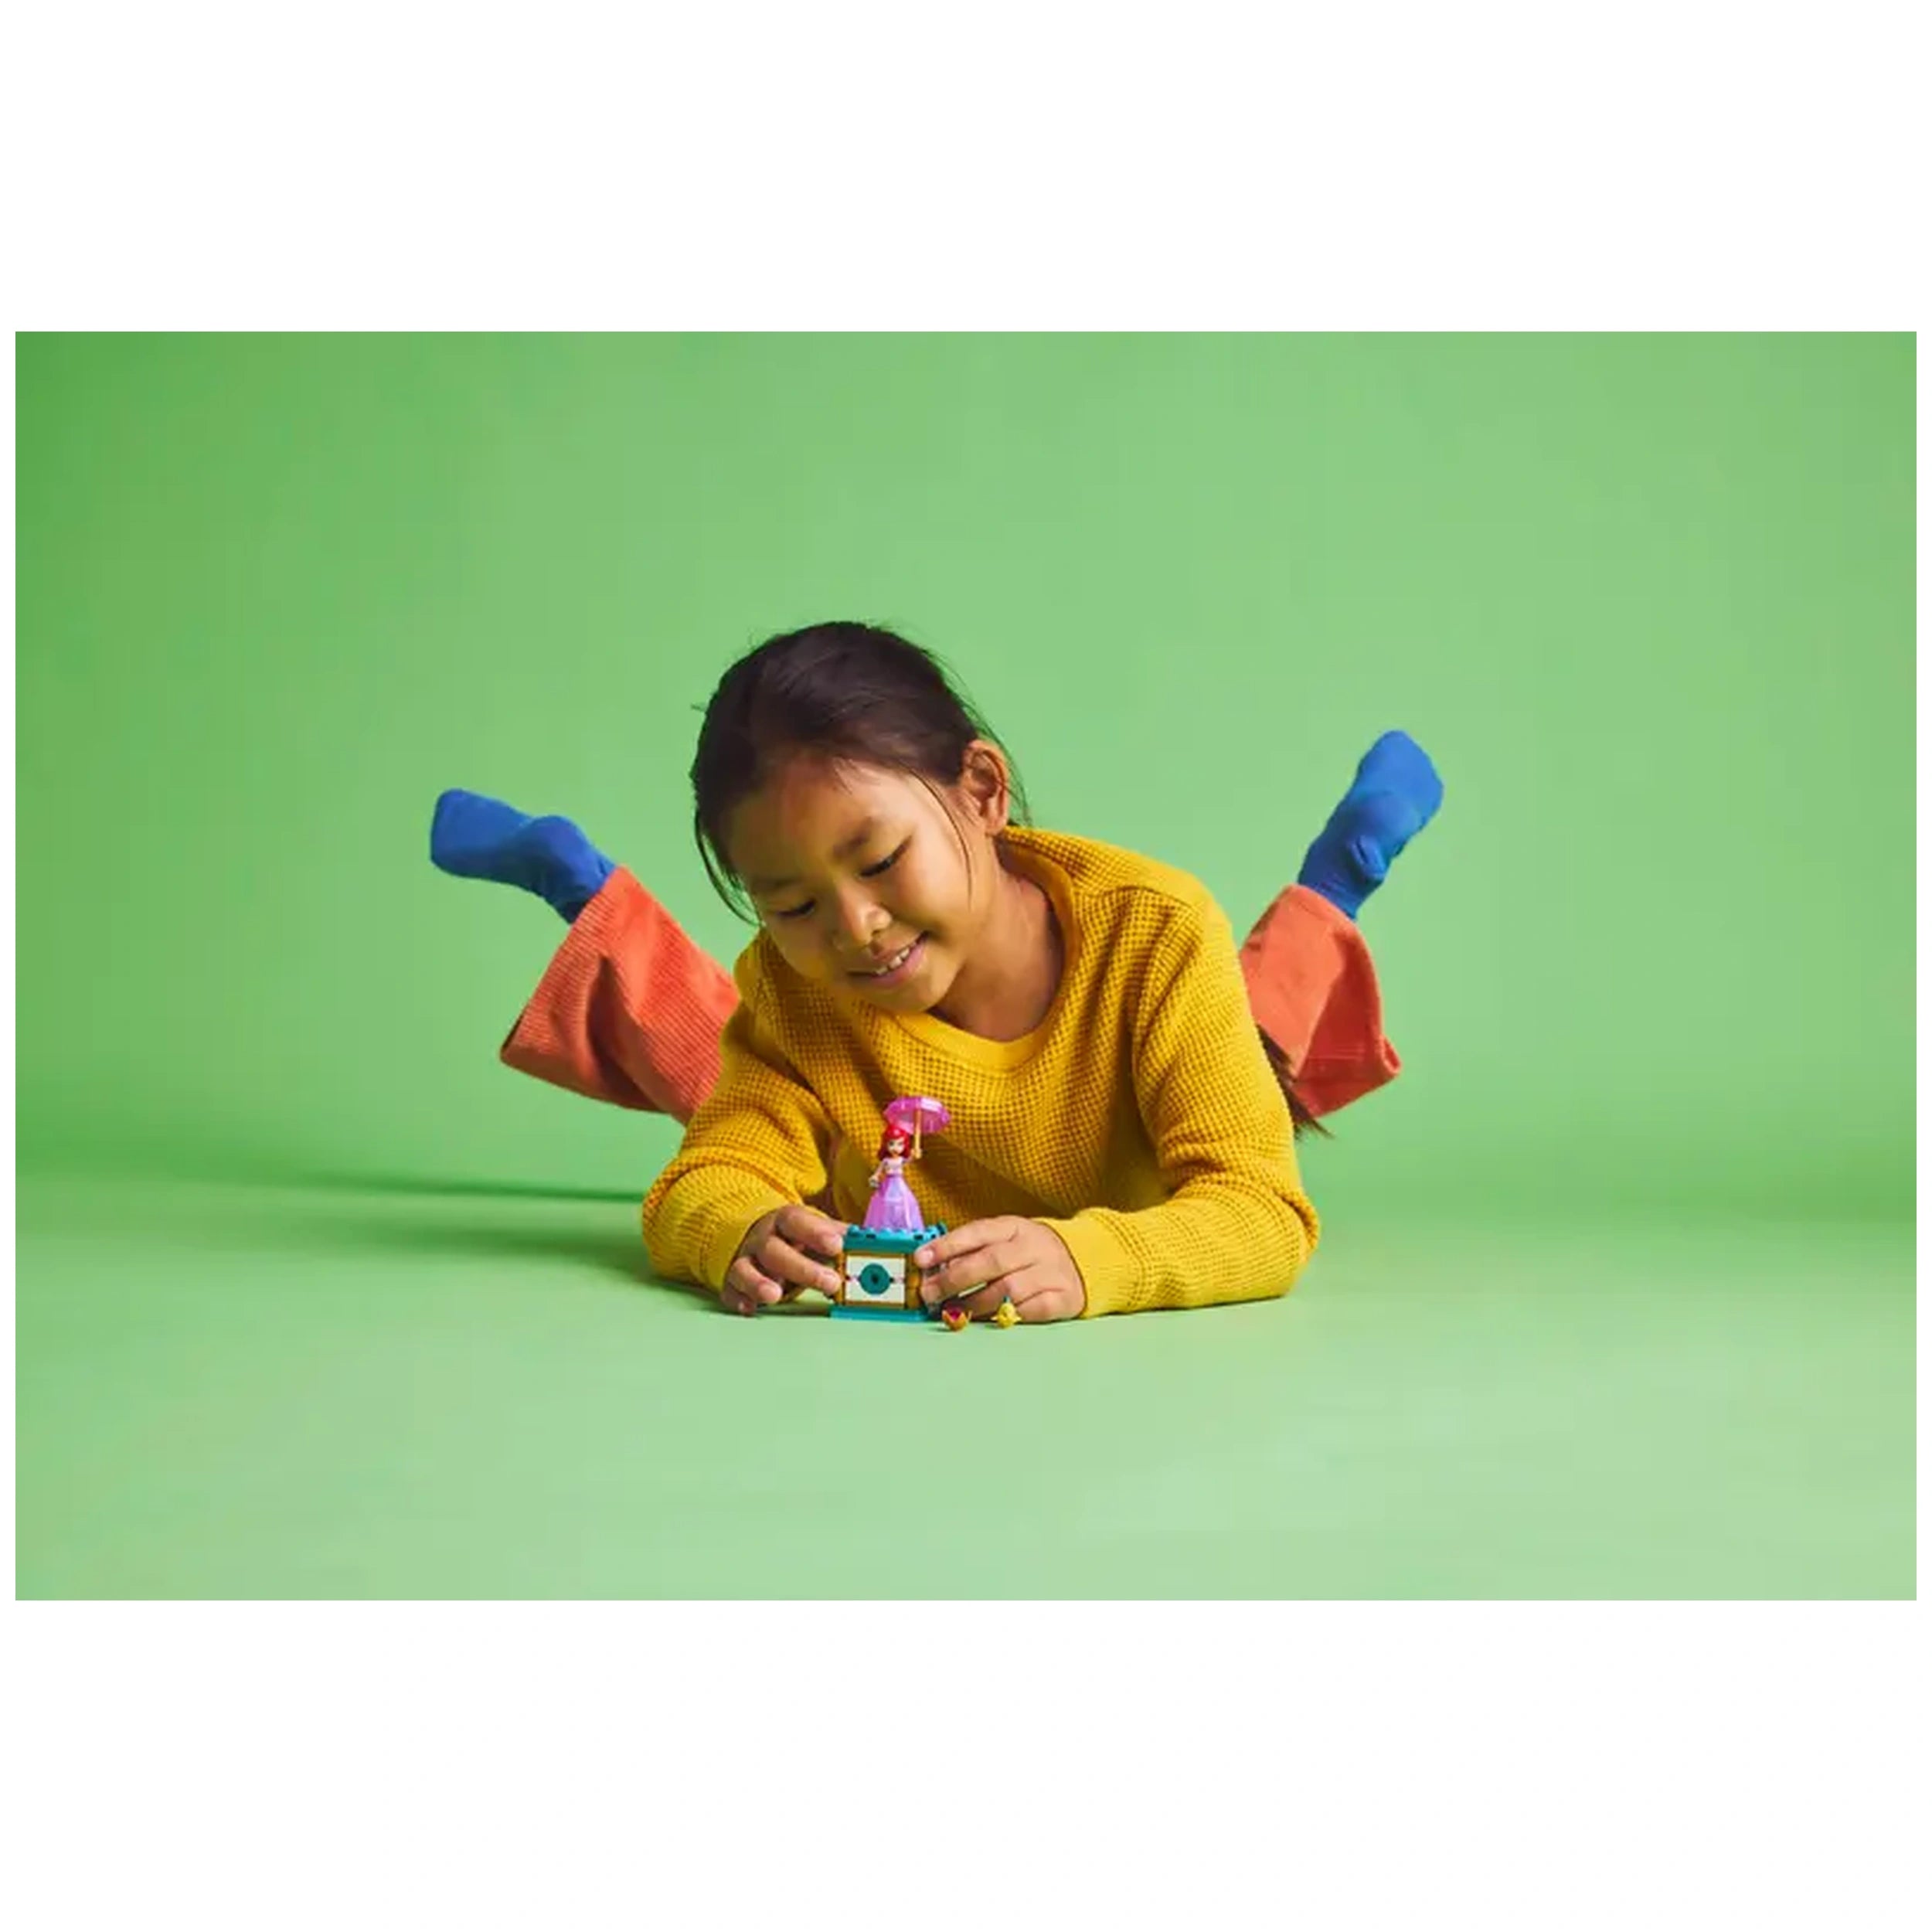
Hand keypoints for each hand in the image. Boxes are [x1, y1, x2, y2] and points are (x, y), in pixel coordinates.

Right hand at [725, 1204, 846, 1316]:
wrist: (754, 1235)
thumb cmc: (795, 1237)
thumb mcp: (817, 1230)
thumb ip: (842, 1236)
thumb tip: (873, 1241)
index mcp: (785, 1221)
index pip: (797, 1221)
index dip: (815, 1232)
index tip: (837, 1245)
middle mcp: (762, 1239)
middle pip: (775, 1250)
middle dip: (802, 1268)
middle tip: (830, 1282)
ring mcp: (745, 1260)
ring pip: (745, 1268)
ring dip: (758, 1282)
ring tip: (775, 1296)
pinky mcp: (732, 1283)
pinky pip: (730, 1290)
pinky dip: (739, 1299)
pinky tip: (750, 1308)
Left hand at [914, 1218, 1085, 1323]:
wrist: (1085, 1260)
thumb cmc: (1030, 1253)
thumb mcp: (1005, 1240)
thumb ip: (972, 1251)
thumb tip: (932, 1268)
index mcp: (1015, 1227)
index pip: (977, 1232)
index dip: (947, 1245)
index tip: (921, 1259)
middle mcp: (1035, 1246)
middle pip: (991, 1262)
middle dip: (955, 1279)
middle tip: (930, 1293)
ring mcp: (1052, 1272)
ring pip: (1009, 1289)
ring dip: (975, 1303)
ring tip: (953, 1310)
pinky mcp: (1064, 1297)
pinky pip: (1032, 1310)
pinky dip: (1007, 1316)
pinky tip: (988, 1320)